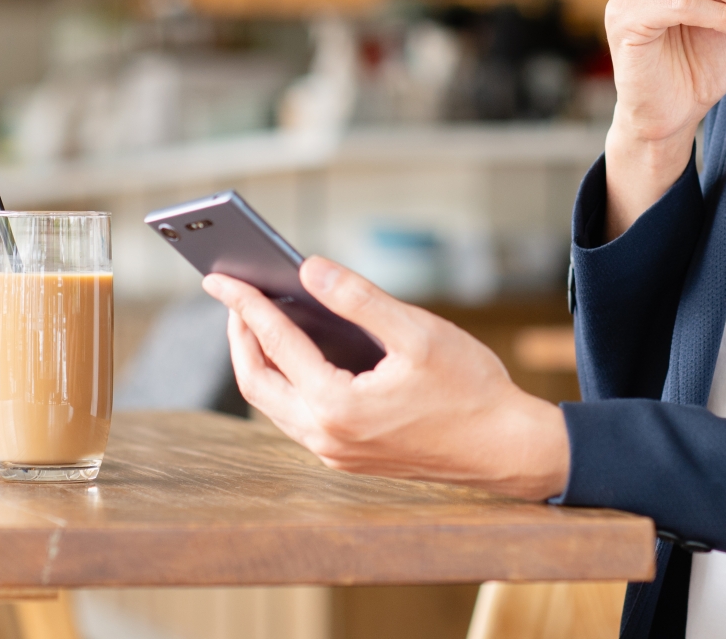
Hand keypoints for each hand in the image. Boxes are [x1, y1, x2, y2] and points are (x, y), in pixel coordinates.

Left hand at [202, 258, 569, 499]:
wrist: (505, 449)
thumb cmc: (470, 389)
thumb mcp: (416, 332)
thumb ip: (358, 299)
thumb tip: (309, 269)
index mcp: (337, 406)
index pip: (275, 345)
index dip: (245, 304)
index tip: (220, 279)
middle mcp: (326, 436)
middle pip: (258, 382)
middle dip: (240, 335)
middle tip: (233, 294)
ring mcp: (335, 452)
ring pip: (274, 403)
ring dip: (261, 360)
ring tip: (258, 316)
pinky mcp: (348, 455)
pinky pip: (298, 415)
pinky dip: (287, 379)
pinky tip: (298, 351)